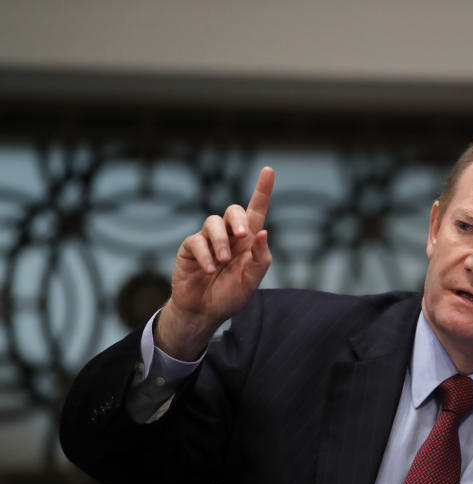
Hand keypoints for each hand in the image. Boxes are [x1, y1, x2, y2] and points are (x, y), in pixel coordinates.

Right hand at [156, 167, 274, 358]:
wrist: (205, 311)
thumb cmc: (231, 294)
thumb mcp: (252, 280)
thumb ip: (260, 258)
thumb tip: (262, 232)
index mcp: (248, 241)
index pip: (256, 211)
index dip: (262, 191)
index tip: (268, 171)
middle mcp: (229, 236)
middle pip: (233, 211)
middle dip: (237, 219)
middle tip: (242, 235)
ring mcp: (208, 240)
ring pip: (213, 222)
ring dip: (220, 241)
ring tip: (223, 262)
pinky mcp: (190, 248)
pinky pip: (196, 241)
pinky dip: (205, 255)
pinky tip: (210, 269)